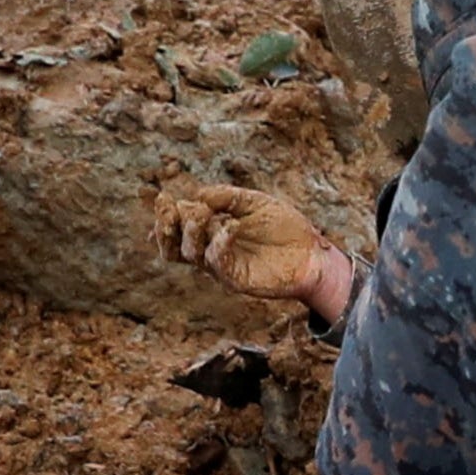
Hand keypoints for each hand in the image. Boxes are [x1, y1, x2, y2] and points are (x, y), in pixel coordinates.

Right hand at [154, 178, 346, 318]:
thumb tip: (195, 195)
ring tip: (202, 213)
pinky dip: (218, 241)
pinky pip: (216, 261)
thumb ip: (225, 198)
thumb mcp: (253, 203)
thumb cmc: (285, 227)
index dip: (165, 215)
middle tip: (171, 208)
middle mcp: (211, 251)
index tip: (163, 198)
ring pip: (189, 253)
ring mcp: (221, 267)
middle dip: (166, 226)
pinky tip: (231, 226)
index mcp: (211, 232)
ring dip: (190, 230)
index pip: (177, 228)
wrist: (312, 253)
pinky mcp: (235, 279)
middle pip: (173, 246)